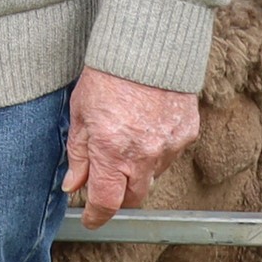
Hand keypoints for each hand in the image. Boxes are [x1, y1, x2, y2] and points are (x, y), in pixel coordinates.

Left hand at [61, 66, 201, 229]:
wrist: (148, 43)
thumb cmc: (108, 73)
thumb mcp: (80, 113)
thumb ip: (79, 154)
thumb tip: (74, 185)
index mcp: (111, 151)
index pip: (106, 202)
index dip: (95, 216)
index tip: (90, 218)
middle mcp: (143, 155)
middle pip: (132, 197)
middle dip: (118, 194)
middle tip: (106, 178)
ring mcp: (169, 146)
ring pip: (153, 176)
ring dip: (138, 169)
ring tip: (128, 138)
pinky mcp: (187, 133)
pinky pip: (170, 154)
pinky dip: (158, 149)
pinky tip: (147, 127)